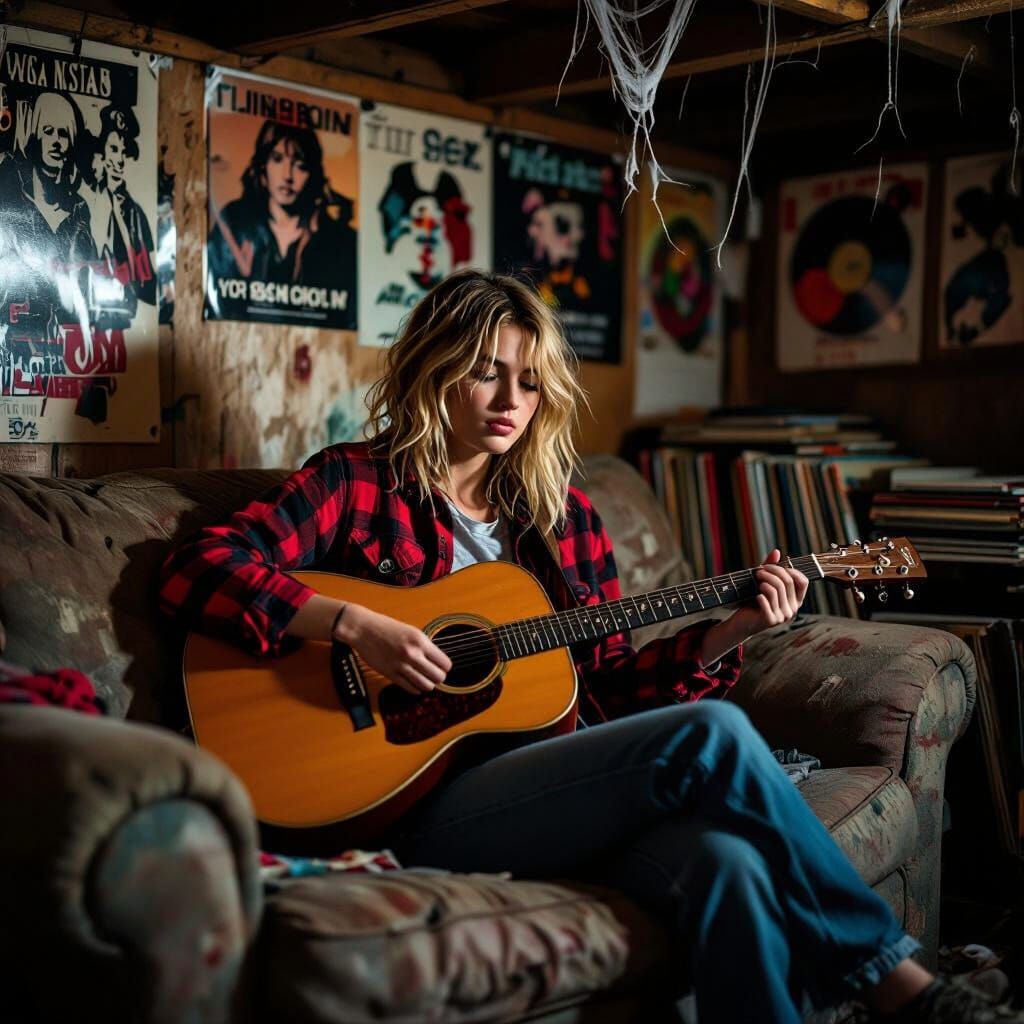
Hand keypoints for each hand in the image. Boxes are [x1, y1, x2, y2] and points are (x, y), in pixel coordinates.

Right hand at [335, 603, 451, 695]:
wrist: (362, 628)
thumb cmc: (386, 627)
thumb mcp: (411, 632)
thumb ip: (424, 646)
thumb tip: (437, 662)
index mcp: (420, 641)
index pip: (444, 663)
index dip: (445, 667)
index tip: (441, 667)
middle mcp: (412, 654)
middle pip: (439, 677)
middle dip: (438, 677)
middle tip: (434, 674)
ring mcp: (401, 666)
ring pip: (426, 686)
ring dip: (427, 684)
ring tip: (424, 679)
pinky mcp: (390, 674)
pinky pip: (410, 688)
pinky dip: (415, 688)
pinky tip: (413, 683)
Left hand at [724, 548, 808, 640]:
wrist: (742, 622)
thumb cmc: (754, 601)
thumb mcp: (764, 583)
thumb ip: (771, 569)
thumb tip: (776, 551)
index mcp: (795, 600)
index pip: (803, 581)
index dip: (791, 570)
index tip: (775, 566)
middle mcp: (792, 609)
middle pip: (787, 582)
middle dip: (772, 571)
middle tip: (759, 569)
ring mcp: (783, 616)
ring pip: (776, 589)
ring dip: (764, 580)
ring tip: (756, 578)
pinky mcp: (771, 620)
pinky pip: (766, 600)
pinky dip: (760, 594)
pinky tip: (755, 595)